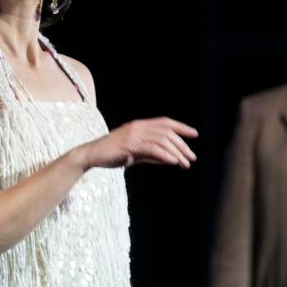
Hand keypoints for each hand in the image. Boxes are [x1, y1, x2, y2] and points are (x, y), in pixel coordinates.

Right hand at [78, 117, 197, 169]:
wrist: (92, 155)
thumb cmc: (113, 154)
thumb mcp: (136, 153)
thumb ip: (152, 154)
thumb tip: (171, 158)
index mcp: (140, 125)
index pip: (165, 122)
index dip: (181, 127)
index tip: (194, 134)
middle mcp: (138, 126)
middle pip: (167, 132)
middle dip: (182, 144)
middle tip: (192, 157)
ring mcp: (133, 135)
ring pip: (162, 140)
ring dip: (176, 152)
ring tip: (185, 163)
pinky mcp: (130, 145)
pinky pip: (152, 149)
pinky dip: (165, 155)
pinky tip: (173, 162)